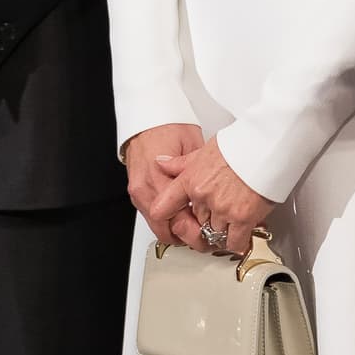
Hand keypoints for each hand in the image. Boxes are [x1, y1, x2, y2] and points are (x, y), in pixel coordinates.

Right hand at [122, 123, 204, 242]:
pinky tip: (182, 215)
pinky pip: (151, 216)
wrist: (146, 116)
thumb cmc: (168, 126)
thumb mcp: (193, 148)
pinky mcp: (136, 192)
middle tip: (206, 237)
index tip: (212, 233)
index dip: (198, 232)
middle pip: (166, 231)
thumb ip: (200, 175)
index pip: (179, 221)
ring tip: (196, 228)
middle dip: (187, 238)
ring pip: (158, 227)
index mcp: (159, 180)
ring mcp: (138, 193)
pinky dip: (167, 220)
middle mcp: (145, 190)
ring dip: (176, 231)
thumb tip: (218, 194)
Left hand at [152, 138, 273, 255]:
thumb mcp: (204, 151)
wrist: (266, 145)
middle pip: (197, 222)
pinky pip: (234, 242)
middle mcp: (203, 196)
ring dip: (224, 230)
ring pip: (215, 233)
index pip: (163, 208)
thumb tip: (160, 164)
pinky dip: (237, 242)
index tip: (173, 224)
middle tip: (220, 214)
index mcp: (190, 180)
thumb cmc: (240, 145)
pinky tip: (240, 234)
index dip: (166, 220)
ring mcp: (222, 209)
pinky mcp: (242, 217)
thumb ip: (180, 163)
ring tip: (233, 219)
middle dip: (208, 220)